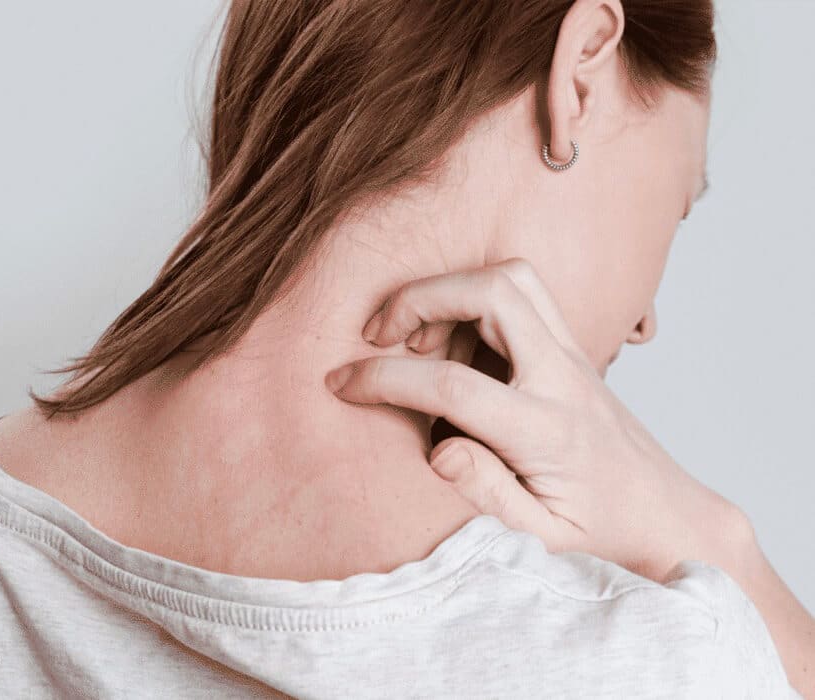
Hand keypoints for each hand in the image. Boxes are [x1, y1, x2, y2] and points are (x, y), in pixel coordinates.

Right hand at [324, 258, 748, 581]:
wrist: (668, 517)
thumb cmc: (604, 535)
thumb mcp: (544, 541)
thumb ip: (488, 494)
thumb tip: (438, 449)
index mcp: (548, 432)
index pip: (452, 385)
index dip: (386, 379)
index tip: (343, 383)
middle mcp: (564, 377)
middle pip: (496, 290)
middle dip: (423, 295)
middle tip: (381, 334)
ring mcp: (573, 357)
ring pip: (514, 278)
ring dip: (452, 291)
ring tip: (416, 340)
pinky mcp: (572, 352)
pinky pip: (522, 298)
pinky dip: (474, 303)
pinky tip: (454, 348)